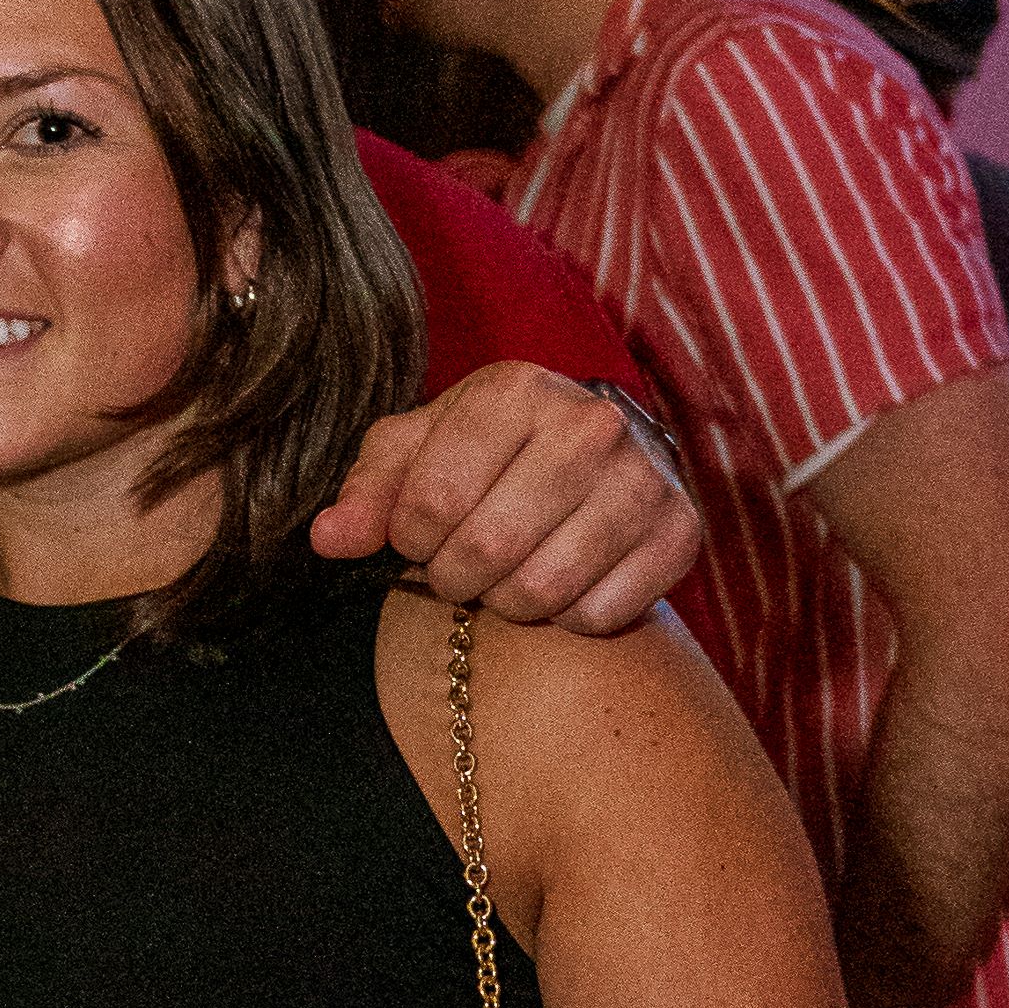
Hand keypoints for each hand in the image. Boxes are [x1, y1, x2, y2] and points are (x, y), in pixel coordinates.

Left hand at [310, 365, 694, 632]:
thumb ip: (368, 491)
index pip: (431, 500)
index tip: (420, 534)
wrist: (597, 458)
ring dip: (506, 602)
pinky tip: (564, 581)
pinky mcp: (681, 533)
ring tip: (505, 575)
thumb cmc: (489, 454)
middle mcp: (590, 424)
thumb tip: (327, 537)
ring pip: (541, 590)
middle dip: (454, 576)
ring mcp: (644, 479)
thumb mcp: (419, 451)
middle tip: (460, 567)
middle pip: (486, 550)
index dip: (410, 537)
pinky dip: (567, 618)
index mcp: (514, 389)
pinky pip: (597, 616)